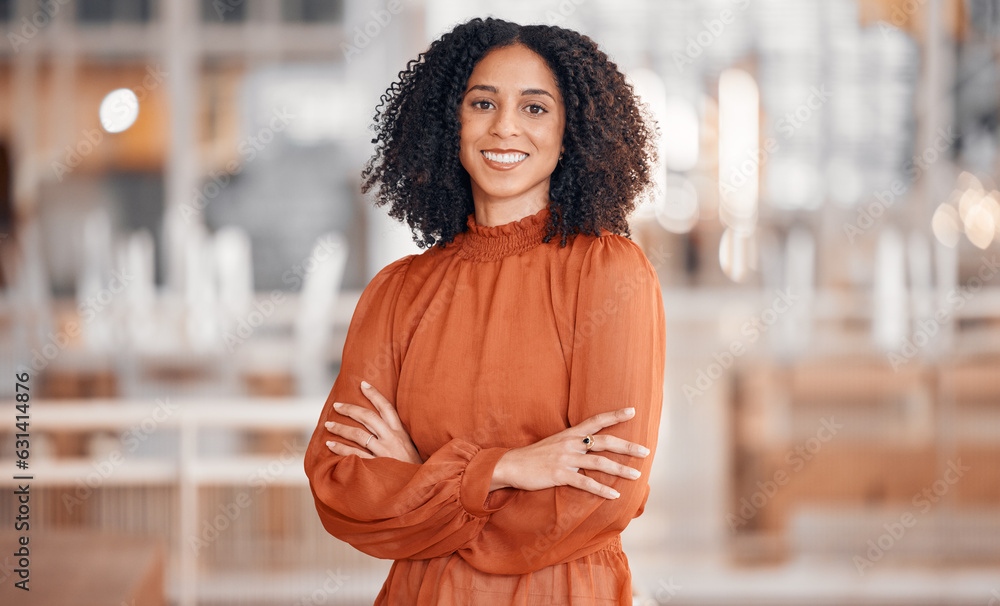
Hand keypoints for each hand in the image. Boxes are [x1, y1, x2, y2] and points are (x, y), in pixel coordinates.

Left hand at [324, 380, 423, 464]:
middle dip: (351, 409)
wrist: (420, 487)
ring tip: (328, 425)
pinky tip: (330, 445)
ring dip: (341, 428)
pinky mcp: (377, 466)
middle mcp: (392, 439)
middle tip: (337, 405)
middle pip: (368, 417)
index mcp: (401, 433)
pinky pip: (354, 454)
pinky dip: (340, 449)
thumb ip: (397, 438)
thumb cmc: (414, 469)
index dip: (374, 394)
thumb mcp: (410, 448)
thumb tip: (380, 428)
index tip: (363, 384)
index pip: (386, 408)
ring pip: (358, 434)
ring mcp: (384, 452)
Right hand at [490, 407, 648, 498]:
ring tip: (636, 475)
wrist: (512, 464)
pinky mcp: (560, 475)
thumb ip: (572, 443)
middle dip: (628, 447)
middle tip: (646, 451)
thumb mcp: (554, 443)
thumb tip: (590, 446)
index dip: (615, 415)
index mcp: (570, 434)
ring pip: (600, 463)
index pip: (596, 420)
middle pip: (606, 442)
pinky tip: (615, 495)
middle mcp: (571, 443)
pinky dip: (602, 489)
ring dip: (621, 470)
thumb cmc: (534, 456)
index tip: (632, 410)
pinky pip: (586, 483)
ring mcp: (566, 459)